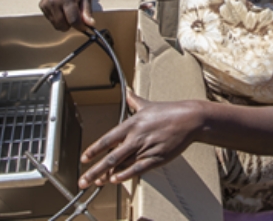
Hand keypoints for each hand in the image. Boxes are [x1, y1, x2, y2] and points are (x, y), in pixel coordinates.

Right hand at [39, 0, 95, 31]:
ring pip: (57, 25)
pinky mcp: (42, 5)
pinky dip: (59, 18)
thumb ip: (87, 11)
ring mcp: (46, 3)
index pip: (73, 20)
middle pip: (64, 25)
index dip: (81, 26)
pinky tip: (62, 8)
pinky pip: (52, 21)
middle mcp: (54, 0)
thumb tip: (90, 25)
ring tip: (69, 9)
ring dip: (65, 22)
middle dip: (72, 24)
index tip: (86, 27)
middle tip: (78, 15)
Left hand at [78, 91, 200, 188]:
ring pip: (123, 165)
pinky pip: (138, 169)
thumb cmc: (169, 112)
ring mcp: (146, 148)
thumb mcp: (148, 105)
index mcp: (131, 124)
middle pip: (111, 157)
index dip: (93, 150)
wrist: (189, 119)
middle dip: (95, 171)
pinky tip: (116, 180)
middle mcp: (136, 137)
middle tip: (83, 181)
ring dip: (108, 175)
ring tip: (97, 183)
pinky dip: (126, 175)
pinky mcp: (157, 158)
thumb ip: (134, 101)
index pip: (107, 140)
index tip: (83, 159)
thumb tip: (127, 91)